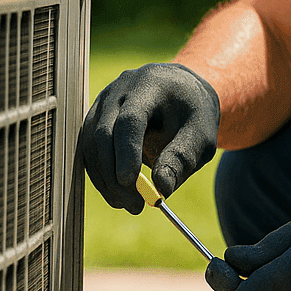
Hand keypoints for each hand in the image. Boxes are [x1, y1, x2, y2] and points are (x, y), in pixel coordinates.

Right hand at [76, 62, 220, 213]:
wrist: (182, 93)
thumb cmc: (194, 114)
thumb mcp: (201, 135)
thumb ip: (183, 158)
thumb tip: (162, 189)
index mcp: (151, 85)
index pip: (130, 118)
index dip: (126, 151)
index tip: (130, 182)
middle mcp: (121, 89)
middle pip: (105, 133)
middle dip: (115, 174)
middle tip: (134, 205)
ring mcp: (103, 101)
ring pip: (91, 144)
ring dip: (105, 179)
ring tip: (127, 204)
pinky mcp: (95, 117)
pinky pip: (89, 149)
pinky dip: (100, 173)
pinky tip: (116, 193)